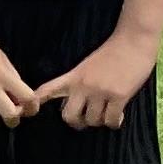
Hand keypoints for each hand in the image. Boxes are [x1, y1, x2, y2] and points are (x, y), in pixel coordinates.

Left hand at [42, 27, 157, 130]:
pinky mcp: (118, 96)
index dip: (36, 101)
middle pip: (69, 116)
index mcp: (73, 76)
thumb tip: (78, 103)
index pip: (48, 89)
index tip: (29, 110)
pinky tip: (118, 116)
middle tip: (87, 119)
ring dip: (100, 121)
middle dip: (77, 122)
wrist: (133, 40)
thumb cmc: (113, 52)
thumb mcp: (87, 65)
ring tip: (107, 113)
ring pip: (93, 121)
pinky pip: (110, 120)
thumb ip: (79, 82)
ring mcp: (100, 91)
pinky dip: (114, 123)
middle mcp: (83, 85)